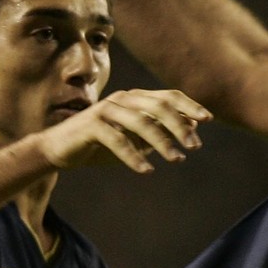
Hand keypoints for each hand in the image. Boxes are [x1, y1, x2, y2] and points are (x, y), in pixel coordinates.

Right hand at [36, 88, 212, 172]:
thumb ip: (160, 131)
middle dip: (180, 125)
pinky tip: (147, 171)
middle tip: (194, 146)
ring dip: (162, 142)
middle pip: (158, 107)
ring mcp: (106, 109)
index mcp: (135, 98)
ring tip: (176, 159)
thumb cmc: (100, 144)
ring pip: (140, 122)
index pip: (168, 97)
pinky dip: (134, 156)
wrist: (59, 150)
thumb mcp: (135, 138)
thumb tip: (193, 126)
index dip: (189, 106)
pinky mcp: (91, 125)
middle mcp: (122, 98)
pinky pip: (117, 139)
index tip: (207, 120)